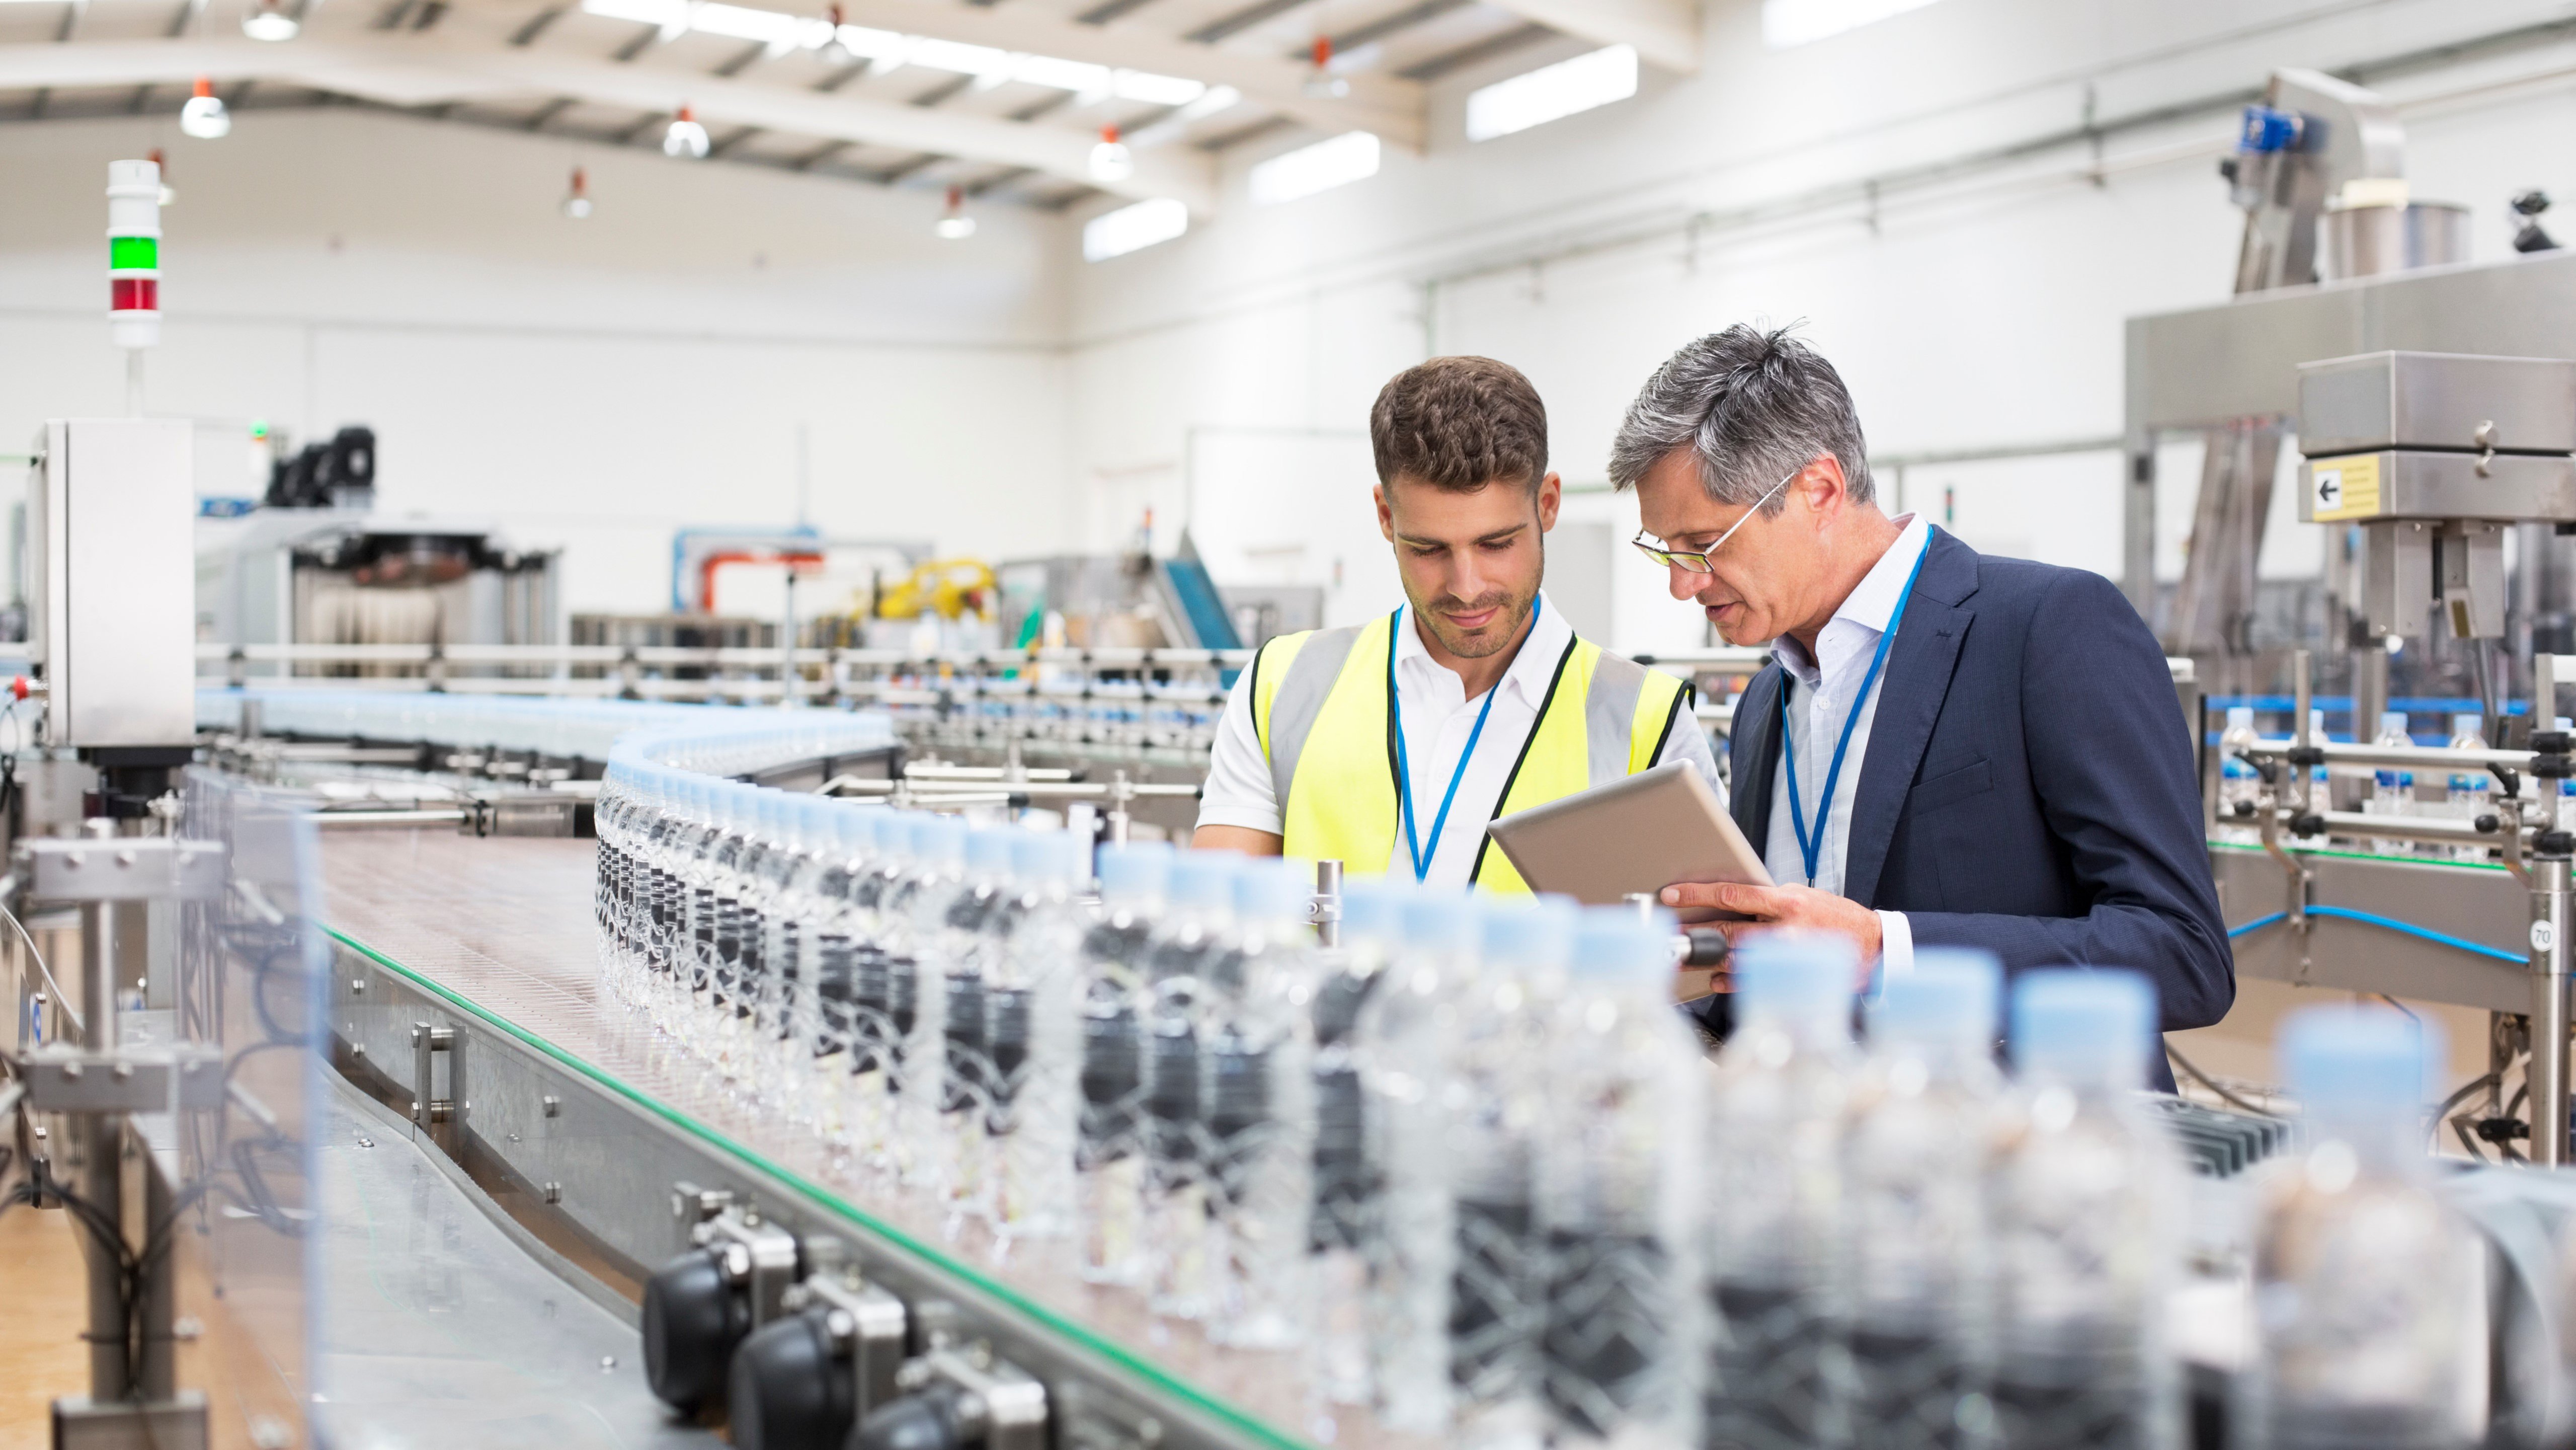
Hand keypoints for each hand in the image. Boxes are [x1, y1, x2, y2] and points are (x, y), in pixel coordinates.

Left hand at [1658, 881, 1879, 987]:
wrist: (1870, 943)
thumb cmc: (1831, 915)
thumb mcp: (1801, 895)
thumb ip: (1766, 899)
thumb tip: (1725, 899)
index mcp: (1786, 901)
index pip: (1732, 893)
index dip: (1697, 893)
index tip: (1671, 894)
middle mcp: (1785, 928)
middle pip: (1728, 930)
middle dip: (1694, 931)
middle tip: (1669, 931)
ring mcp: (1787, 957)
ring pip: (1736, 958)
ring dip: (1707, 958)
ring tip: (1686, 956)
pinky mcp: (1790, 977)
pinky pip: (1751, 982)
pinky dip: (1728, 981)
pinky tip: (1715, 979)